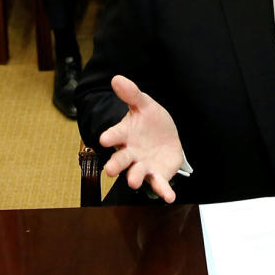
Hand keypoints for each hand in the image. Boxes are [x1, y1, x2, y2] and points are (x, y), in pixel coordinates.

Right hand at [100, 75, 184, 202]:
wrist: (166, 136)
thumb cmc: (150, 121)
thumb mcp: (144, 105)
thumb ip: (131, 94)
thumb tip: (116, 78)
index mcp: (125, 135)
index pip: (115, 135)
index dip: (110, 137)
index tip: (104, 138)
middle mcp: (130, 153)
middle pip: (120, 160)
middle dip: (115, 164)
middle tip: (110, 169)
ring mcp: (143, 166)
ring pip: (136, 174)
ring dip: (134, 177)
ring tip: (133, 181)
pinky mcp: (158, 175)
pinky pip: (159, 184)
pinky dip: (163, 191)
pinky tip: (169, 196)